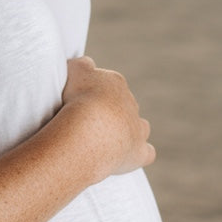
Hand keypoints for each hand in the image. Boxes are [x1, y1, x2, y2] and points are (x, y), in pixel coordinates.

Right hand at [59, 56, 155, 181]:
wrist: (89, 129)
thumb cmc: (78, 98)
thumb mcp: (74, 69)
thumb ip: (82, 64)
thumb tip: (87, 64)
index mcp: (116, 82)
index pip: (109, 84)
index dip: (96, 94)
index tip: (83, 102)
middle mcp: (131, 103)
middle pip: (124, 105)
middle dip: (111, 112)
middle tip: (90, 123)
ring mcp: (137, 128)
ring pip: (140, 126)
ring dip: (129, 130)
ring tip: (108, 140)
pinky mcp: (140, 152)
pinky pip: (147, 153)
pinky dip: (139, 154)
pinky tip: (127, 157)